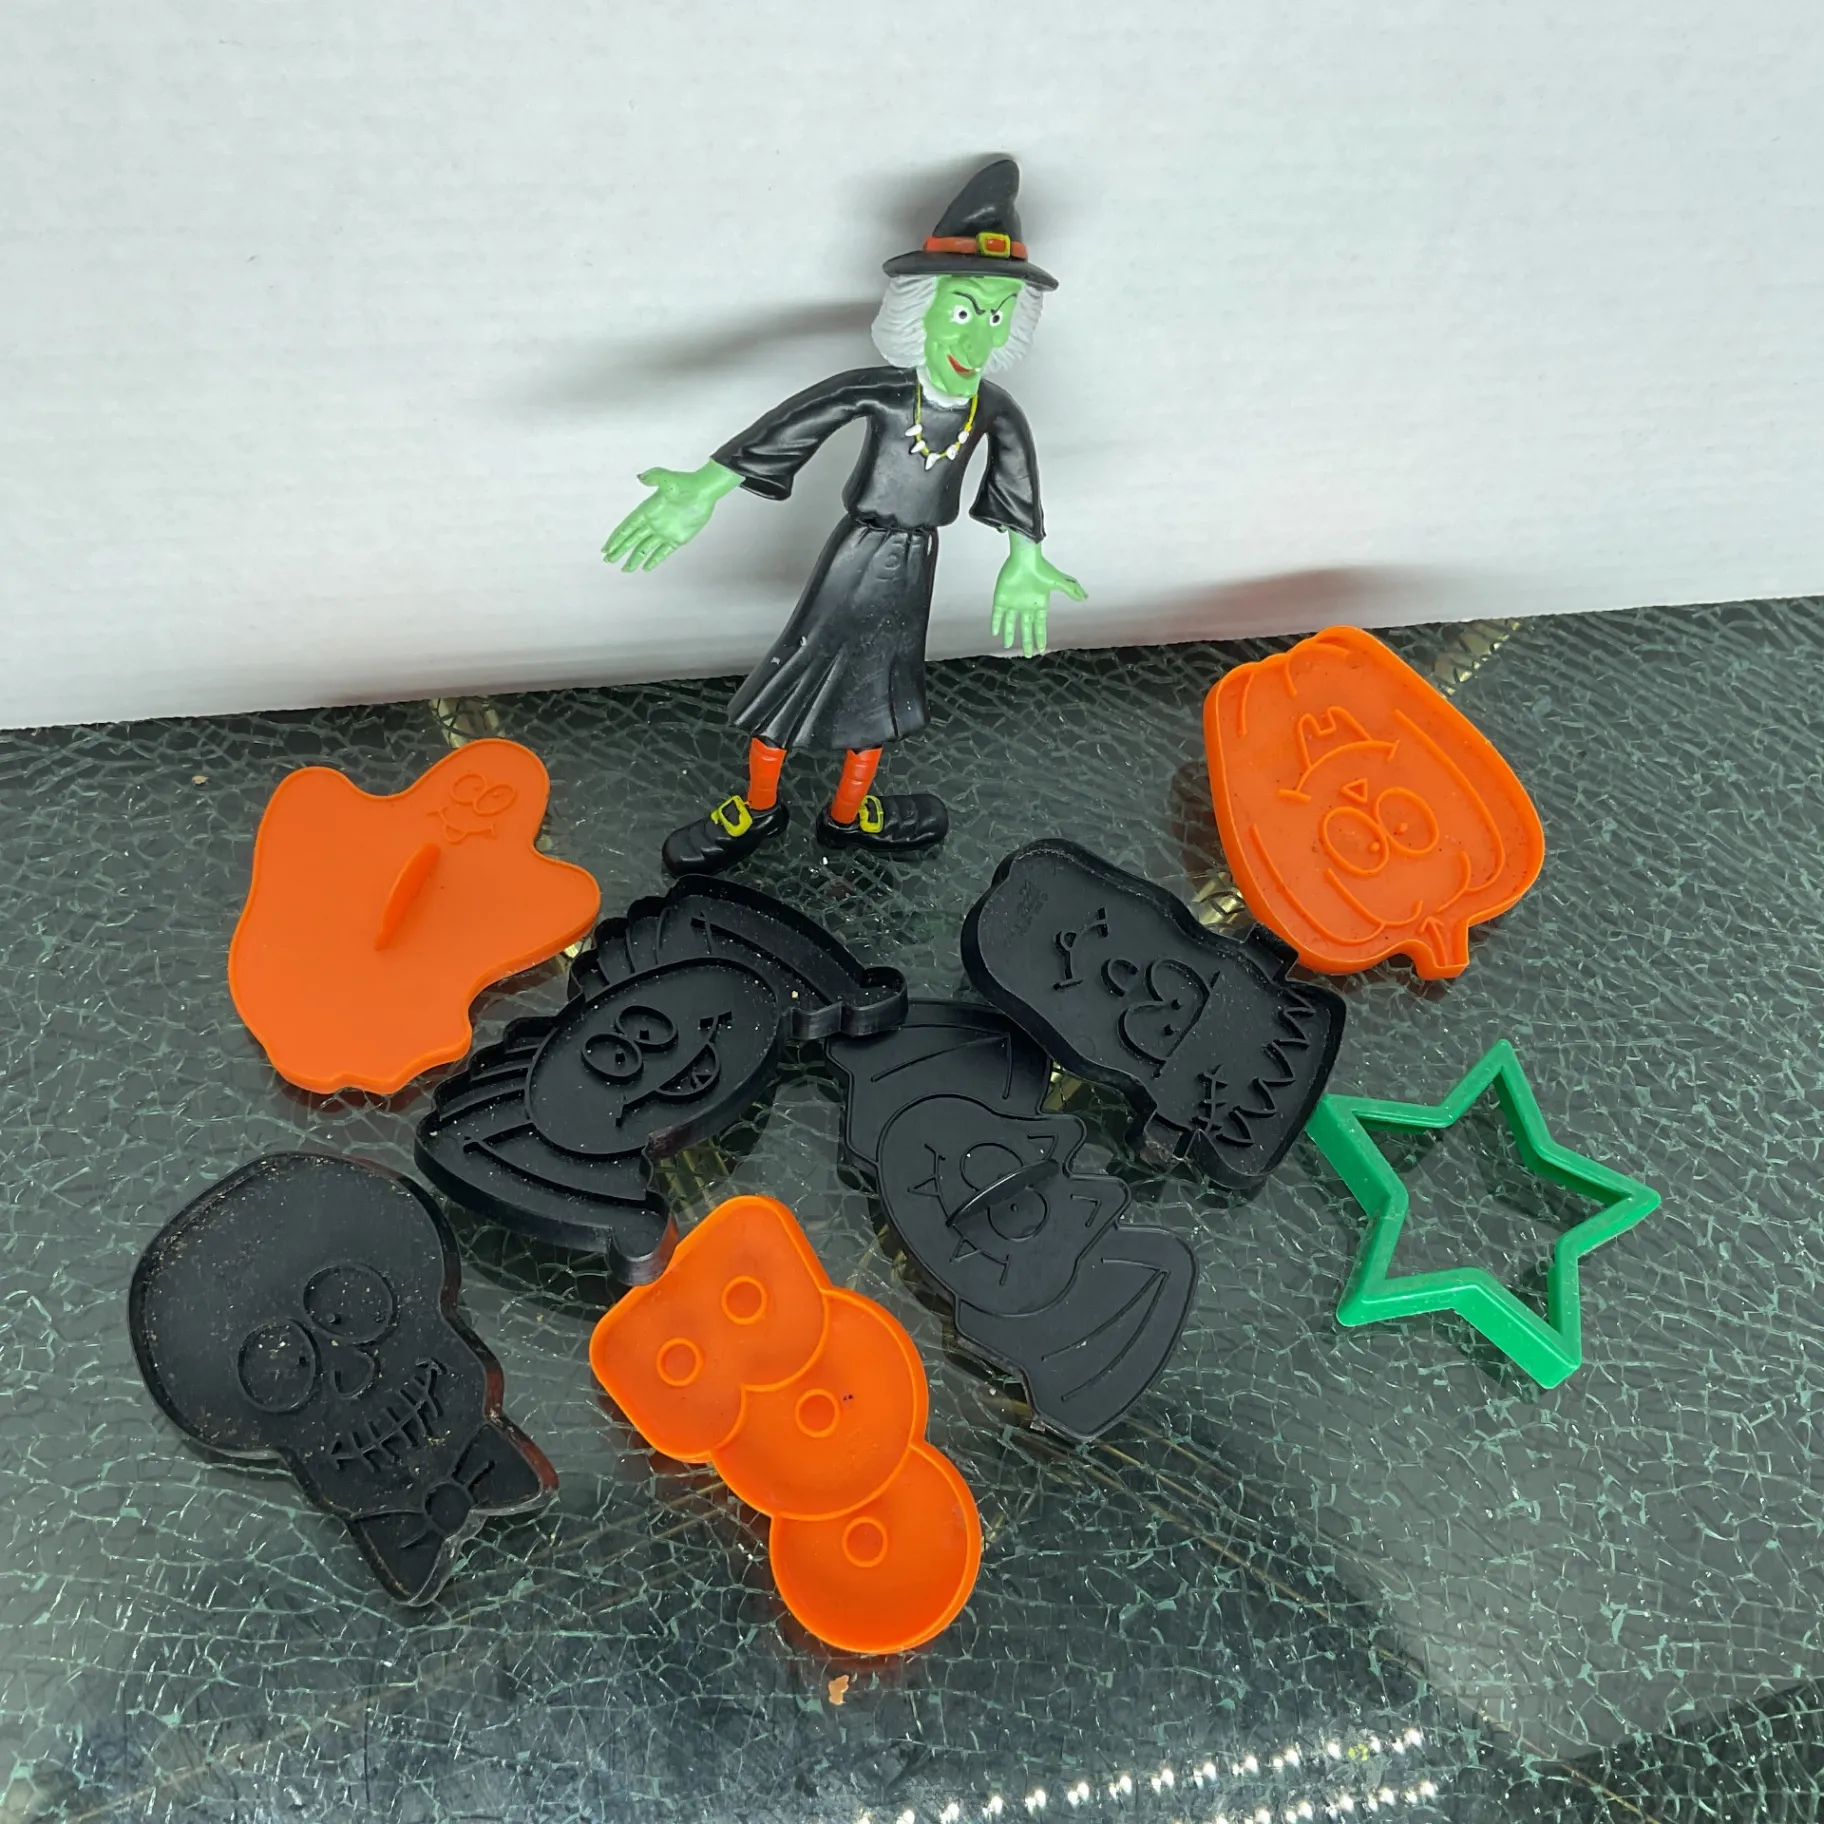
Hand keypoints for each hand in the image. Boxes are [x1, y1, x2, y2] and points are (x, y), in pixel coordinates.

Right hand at [602, 464, 732, 571]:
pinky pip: (663, 552)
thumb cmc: (685, 484)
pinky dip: (654, 560)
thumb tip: (640, 478)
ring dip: (634, 559)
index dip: (616, 539)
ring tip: (625, 570)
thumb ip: (653, 477)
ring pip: (645, 549)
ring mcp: (664, 532)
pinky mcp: (677, 539)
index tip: (606, 549)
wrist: (704, 491)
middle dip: (620, 551)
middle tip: (608, 561)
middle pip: (632, 540)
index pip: (627, 528)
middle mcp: (653, 523)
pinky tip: (646, 568)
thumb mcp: (667, 479)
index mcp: (647, 511)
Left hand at [990, 540, 1085, 657]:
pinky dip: (996, 624)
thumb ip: (1071, 590)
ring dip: (1009, 635)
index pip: (1039, 625)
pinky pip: (997, 614)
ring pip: (1010, 623)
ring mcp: (1012, 603)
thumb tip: (1085, 597)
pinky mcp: (1001, 599)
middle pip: (1026, 628)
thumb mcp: (1058, 582)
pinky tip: (995, 633)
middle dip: (1027, 641)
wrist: (1024, 558)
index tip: (1042, 650)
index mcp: (1039, 604)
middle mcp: (1025, 606)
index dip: (1040, 637)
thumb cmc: (1041, 569)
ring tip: (1008, 647)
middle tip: (1028, 655)